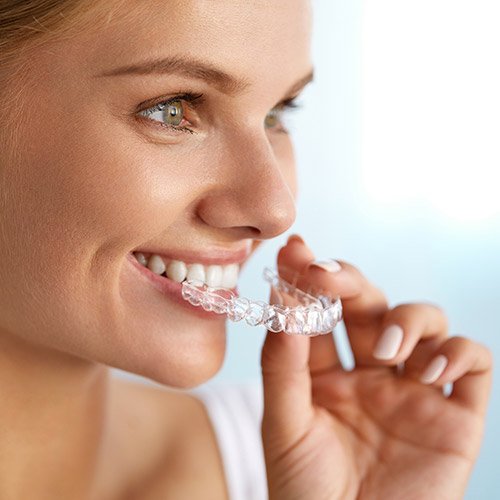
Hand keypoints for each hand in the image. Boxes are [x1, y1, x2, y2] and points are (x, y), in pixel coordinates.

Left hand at [260, 236, 492, 499]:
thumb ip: (281, 363)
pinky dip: (456, 353)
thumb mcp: (283, 424)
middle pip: (369, 304)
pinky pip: (472, 362)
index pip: (320, 311)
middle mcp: (371, 373)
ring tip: (385, 351)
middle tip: (327, 276)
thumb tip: (282, 299)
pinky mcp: (455, 416)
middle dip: (350, 281)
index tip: (295, 249)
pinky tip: (428, 372)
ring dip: (407, 320)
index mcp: (326, 373)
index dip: (307, 278)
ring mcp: (414, 390)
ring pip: (425, 321)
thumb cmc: (306, 493)